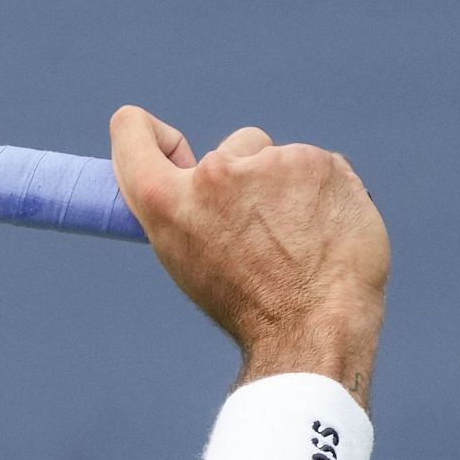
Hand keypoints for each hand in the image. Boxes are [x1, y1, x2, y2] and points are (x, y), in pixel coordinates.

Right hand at [109, 107, 389, 403]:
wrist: (312, 328)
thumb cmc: (246, 305)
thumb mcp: (185, 257)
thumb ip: (181, 207)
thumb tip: (190, 175)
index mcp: (166, 200)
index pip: (131, 131)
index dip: (146, 131)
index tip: (170, 145)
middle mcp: (213, 173)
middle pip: (230, 149)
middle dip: (245, 177)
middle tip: (259, 231)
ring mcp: (270, 163)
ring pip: (279, 160)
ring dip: (288, 186)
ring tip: (298, 238)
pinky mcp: (320, 163)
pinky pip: (320, 167)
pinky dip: (325, 193)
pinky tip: (327, 230)